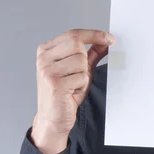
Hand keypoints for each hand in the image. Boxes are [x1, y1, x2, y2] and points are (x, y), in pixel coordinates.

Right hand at [31, 29, 114, 153]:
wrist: (53, 119)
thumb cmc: (65, 94)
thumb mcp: (79, 70)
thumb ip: (91, 54)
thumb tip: (105, 41)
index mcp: (46, 50)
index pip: (73, 34)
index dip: (94, 35)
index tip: (110, 38)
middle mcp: (43, 58)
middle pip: (77, 45)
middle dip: (85, 60)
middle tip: (79, 75)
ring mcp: (47, 70)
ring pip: (81, 61)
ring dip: (83, 75)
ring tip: (74, 85)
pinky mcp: (55, 83)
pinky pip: (82, 77)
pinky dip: (82, 85)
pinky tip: (72, 92)